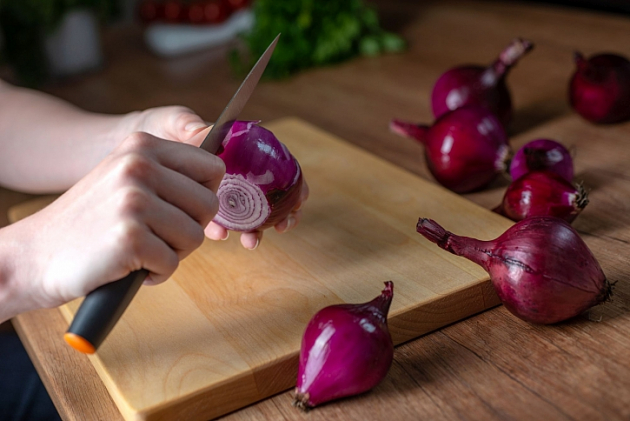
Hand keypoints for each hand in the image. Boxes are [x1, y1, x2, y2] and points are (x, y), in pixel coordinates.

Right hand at [2, 130, 224, 314]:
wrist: (35, 254)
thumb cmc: (91, 222)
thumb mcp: (126, 178)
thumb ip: (169, 173)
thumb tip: (220, 177)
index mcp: (142, 145)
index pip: (212, 167)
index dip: (204, 196)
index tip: (181, 211)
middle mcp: (139, 165)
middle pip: (209, 205)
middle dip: (190, 230)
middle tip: (158, 238)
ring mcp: (134, 200)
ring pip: (196, 236)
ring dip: (173, 253)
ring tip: (141, 251)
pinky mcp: (129, 237)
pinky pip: (173, 263)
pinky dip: (156, 274)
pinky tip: (129, 266)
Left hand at [129, 106, 310, 249]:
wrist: (111, 154)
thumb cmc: (146, 130)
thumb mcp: (170, 122)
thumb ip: (193, 126)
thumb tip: (213, 132)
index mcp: (234, 149)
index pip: (275, 165)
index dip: (293, 182)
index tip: (299, 198)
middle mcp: (228, 173)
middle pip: (267, 195)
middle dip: (280, 213)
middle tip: (282, 227)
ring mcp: (213, 194)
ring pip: (246, 214)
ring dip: (255, 228)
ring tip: (251, 240)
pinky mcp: (194, 212)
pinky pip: (218, 224)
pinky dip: (225, 231)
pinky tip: (222, 236)